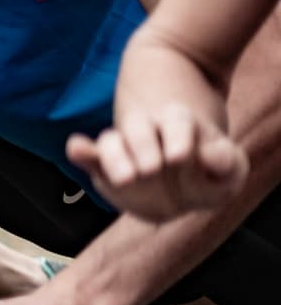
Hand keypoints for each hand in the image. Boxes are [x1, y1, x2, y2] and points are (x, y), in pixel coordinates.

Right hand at [65, 104, 246, 221]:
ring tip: (126, 178)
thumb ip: (226, 163)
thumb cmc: (207, 173)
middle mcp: (147, 131)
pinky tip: (77, 147)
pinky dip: (82, 152)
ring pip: (112, 141)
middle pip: (139, 128)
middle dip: (142, 146)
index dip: (178, 137)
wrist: (182, 182)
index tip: (179, 157)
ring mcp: (124, 148)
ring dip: (114, 157)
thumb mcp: (228, 169)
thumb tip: (212, 157)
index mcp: (179, 124)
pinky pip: (90, 156)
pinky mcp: (105, 167)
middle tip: (150, 170)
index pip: (177, 121)